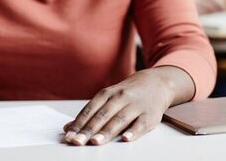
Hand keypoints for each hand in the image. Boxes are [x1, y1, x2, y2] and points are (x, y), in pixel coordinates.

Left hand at [63, 67, 193, 145]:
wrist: (156, 83)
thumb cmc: (128, 93)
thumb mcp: (108, 98)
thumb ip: (90, 112)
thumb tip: (68, 127)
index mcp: (108, 94)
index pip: (90, 110)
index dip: (79, 123)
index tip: (69, 135)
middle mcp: (120, 98)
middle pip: (102, 115)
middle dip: (89, 129)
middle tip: (77, 141)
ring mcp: (135, 106)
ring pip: (119, 119)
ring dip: (106, 131)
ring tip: (95, 142)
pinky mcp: (150, 115)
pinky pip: (140, 124)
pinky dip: (133, 132)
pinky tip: (125, 139)